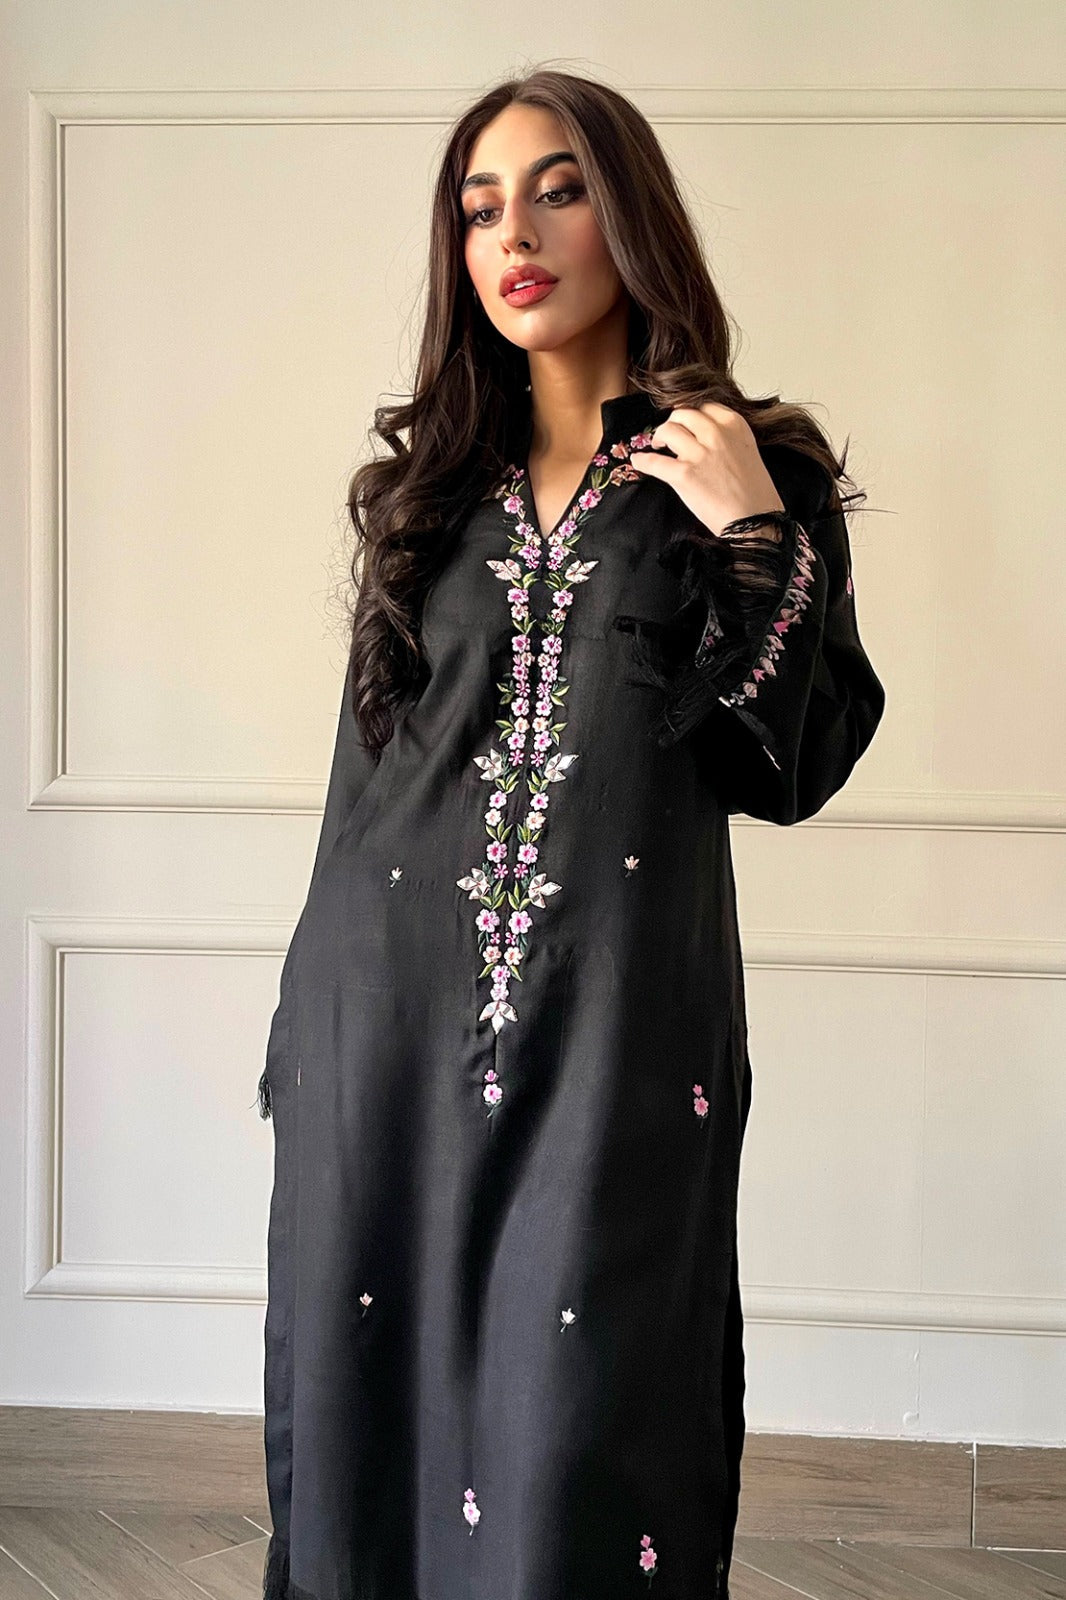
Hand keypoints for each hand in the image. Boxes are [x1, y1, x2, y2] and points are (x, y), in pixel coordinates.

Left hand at [629, 402, 786, 537]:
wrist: (755, 521)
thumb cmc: (755, 493)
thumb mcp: (748, 451)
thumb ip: (727, 438)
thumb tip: (701, 436)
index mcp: (735, 425)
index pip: (705, 406)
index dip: (691, 416)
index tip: (686, 424)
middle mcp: (717, 434)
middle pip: (683, 414)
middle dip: (674, 423)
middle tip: (669, 436)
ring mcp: (699, 454)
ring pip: (668, 430)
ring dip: (659, 437)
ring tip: (658, 447)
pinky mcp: (684, 475)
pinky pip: (654, 461)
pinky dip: (643, 460)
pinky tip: (638, 460)